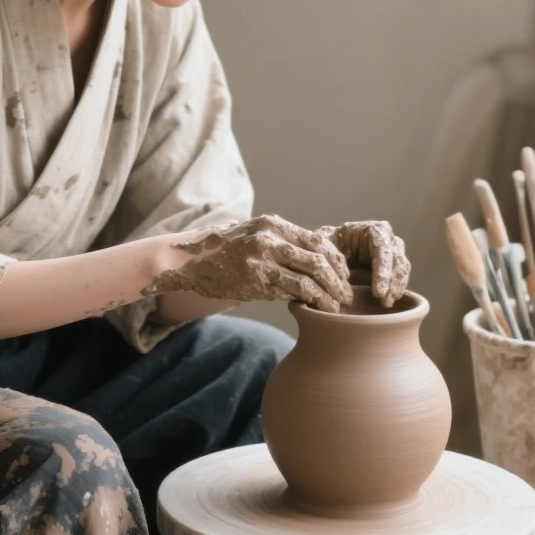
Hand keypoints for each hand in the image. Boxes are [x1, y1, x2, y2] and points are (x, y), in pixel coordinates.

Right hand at [144, 214, 353, 312]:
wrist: (188, 261)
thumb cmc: (225, 251)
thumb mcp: (254, 236)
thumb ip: (281, 244)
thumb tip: (315, 262)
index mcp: (273, 224)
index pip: (318, 241)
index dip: (337, 261)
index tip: (344, 276)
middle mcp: (269, 238)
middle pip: (319, 258)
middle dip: (338, 280)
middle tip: (346, 296)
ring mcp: (260, 259)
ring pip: (309, 277)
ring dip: (328, 295)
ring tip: (337, 307)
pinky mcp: (253, 280)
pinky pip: (290, 291)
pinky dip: (308, 301)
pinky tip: (316, 309)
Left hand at [320, 221, 410, 307]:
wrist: (334, 250)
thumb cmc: (328, 244)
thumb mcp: (324, 242)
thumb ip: (328, 250)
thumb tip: (336, 268)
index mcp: (374, 229)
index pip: (383, 248)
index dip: (383, 271)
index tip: (378, 292)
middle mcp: (388, 238)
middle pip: (396, 259)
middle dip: (392, 282)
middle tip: (384, 301)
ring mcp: (394, 251)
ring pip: (402, 269)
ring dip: (396, 288)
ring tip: (386, 304)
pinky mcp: (394, 265)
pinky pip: (401, 278)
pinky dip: (396, 290)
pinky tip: (388, 301)